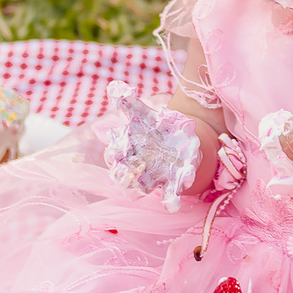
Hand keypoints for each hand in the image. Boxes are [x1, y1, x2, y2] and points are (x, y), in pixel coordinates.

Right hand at [101, 82, 200, 210]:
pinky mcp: (171, 184)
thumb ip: (128, 102)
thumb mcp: (142, 113)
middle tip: (127, 171)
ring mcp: (153, 177)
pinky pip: (169, 195)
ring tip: (143, 188)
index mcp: (125, 149)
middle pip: (123, 175)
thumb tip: (115, 86)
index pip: (113, 153)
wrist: (178, 142)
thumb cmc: (153, 129)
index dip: (113, 153)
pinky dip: (170, 200)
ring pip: (141, 188)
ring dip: (142, 188)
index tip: (114, 150)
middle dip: (124, 174)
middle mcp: (135, 167)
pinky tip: (173, 205)